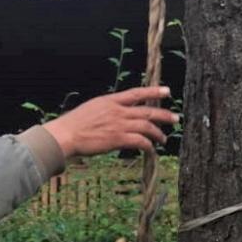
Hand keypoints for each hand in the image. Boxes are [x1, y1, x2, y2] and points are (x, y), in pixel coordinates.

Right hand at [42, 86, 175, 158]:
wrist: (65, 135)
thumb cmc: (72, 125)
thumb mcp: (90, 110)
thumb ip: (105, 111)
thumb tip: (114, 116)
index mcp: (110, 101)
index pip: (136, 93)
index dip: (153, 92)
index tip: (166, 91)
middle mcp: (117, 111)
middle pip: (147, 111)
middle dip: (164, 115)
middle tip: (175, 118)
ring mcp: (119, 124)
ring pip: (147, 126)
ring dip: (158, 133)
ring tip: (163, 139)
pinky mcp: (118, 139)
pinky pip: (140, 141)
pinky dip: (148, 146)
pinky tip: (151, 150)